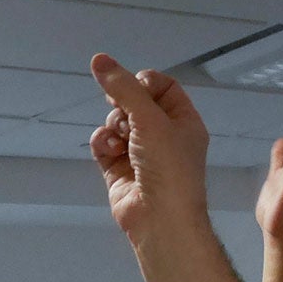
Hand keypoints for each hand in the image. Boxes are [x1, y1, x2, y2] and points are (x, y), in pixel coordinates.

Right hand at [88, 56, 212, 238]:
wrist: (161, 220)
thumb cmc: (169, 168)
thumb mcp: (151, 120)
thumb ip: (124, 88)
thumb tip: (99, 60)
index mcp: (183, 121)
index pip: (162, 87)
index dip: (144, 82)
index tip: (131, 85)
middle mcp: (163, 136)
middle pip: (135, 102)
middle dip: (123, 104)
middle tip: (124, 113)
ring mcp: (139, 154)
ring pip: (115, 122)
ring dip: (113, 125)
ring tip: (121, 139)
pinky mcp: (118, 170)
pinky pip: (104, 144)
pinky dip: (103, 143)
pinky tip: (109, 149)